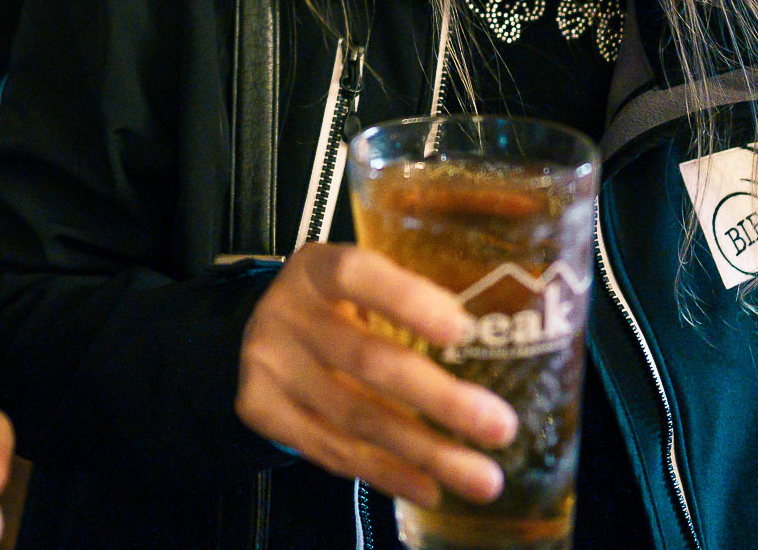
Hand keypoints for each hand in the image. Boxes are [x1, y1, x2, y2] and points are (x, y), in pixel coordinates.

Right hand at [235, 242, 518, 507]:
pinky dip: (386, 474)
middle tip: (500, 427)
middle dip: (440, 399)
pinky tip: (429, 489)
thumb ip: (407, 302)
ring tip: (483, 479)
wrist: (256, 336)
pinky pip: (331, 450)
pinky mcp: (262, 410)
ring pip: (356, 417)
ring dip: (426, 453)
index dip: (407, 301)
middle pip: (366, 360)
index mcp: (317, 269)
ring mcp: (269, 365)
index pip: (357, 275)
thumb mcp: (356, 287)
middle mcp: (287, 314)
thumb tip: (491, 343)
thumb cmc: (331, 308)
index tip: (462, 330)